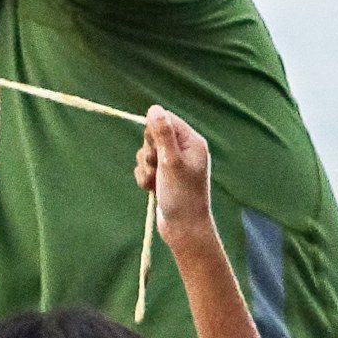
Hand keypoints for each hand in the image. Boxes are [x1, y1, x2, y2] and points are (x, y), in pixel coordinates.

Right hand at [134, 106, 220, 256]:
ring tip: (154, 182)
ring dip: (145, 168)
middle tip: (156, 167)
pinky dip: (144, 178)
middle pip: (153, 136)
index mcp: (192, 142)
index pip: (167, 120)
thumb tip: (154, 108)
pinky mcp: (163, 178)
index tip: (154, 146)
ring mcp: (173, 165)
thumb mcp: (171, 161)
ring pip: (146, 154)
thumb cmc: (182, 195)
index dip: (154, 131)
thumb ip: (162, 134)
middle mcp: (184, 151)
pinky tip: (150, 189)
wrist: (183, 229)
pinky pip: (145, 168)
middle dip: (148, 152)